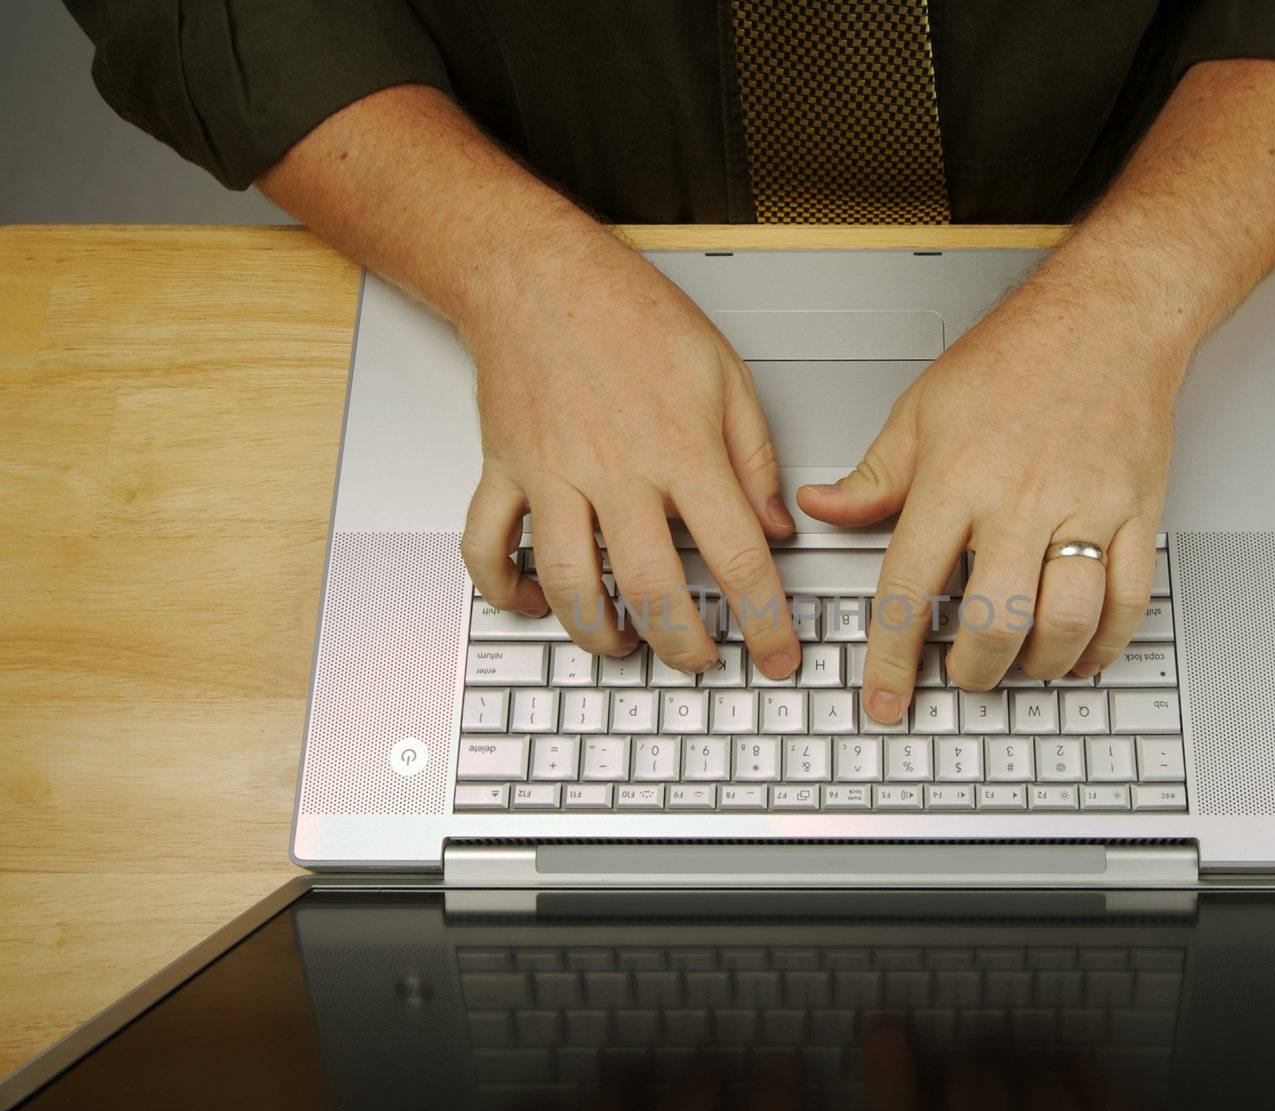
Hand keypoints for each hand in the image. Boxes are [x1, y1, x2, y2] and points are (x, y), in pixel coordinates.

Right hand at [459, 227, 800, 676]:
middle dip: (684, 646)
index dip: (766, 620)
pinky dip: (506, 589)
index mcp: (681, 449)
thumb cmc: (629, 314)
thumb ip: (755, 458)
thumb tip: (775, 527)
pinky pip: (489, 547)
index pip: (737, 557)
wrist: (536, 273)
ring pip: (571, 584)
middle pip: (653, 589)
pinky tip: (536, 604)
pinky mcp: (504, 471)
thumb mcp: (724, 374)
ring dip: (599, 633)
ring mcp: (552, 475)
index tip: (777, 655)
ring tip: (626, 645)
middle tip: (702, 663)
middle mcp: (615, 471)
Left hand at [798, 269, 1184, 720]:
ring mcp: (1086, 509)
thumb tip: (821, 507)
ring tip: (1021, 667)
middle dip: (973, 671)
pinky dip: (1107, 642)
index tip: (886, 699)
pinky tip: (1084, 652)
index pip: (909, 588)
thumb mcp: (921, 411)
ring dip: (1039, 664)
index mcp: (957, 478)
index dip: (892, 657)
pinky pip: (1130, 600)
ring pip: (1066, 620)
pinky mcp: (1138, 512)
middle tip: (963, 677)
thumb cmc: (1016, 358)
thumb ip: (874, 476)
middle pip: (995, 619)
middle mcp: (1021, 499)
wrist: (1108, 316)